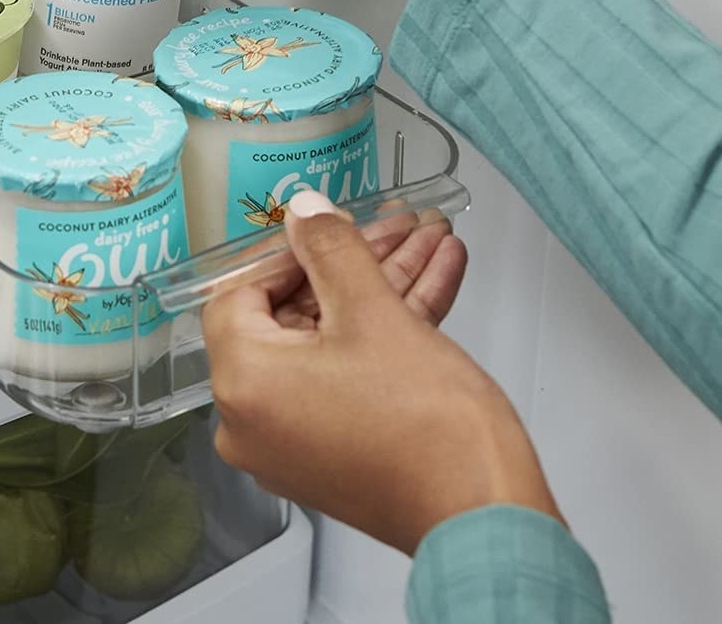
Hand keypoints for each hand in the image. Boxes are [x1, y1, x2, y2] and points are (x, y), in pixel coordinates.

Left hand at [204, 191, 561, 554]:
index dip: (291, 249)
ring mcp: (295, 440)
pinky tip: (435, 277)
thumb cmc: (428, 430)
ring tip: (430, 240)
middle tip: (394, 226)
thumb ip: (330, 248)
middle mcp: (254, 419)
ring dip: (382, 287)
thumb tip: (304, 210)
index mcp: (244, 383)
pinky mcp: (336, 451)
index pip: (241, 291)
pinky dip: (385, 330)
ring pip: (333, 339)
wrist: (490, 520)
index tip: (330, 225)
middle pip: (295, 313)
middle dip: (353, 261)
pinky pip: (349, 372)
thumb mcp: (374, 311)